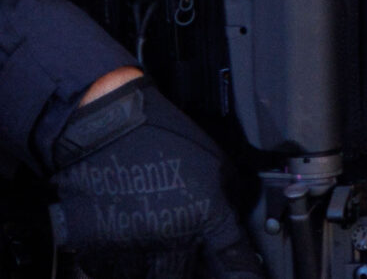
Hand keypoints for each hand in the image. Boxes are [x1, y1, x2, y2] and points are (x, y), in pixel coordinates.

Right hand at [47, 79, 263, 278]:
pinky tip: (125, 237)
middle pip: (183, 277)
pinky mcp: (96, 250)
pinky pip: (110, 271)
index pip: (234, 262)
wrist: (106, 128)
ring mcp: (131, 249)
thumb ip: (228, 198)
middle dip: (189, 270)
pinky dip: (121, 262)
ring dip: (153, 267)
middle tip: (182, 249)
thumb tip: (232, 225)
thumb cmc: (163, 136)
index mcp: (205, 217)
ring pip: (147, 278)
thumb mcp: (216, 161)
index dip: (244, 276)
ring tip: (150, 238)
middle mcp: (170, 240)